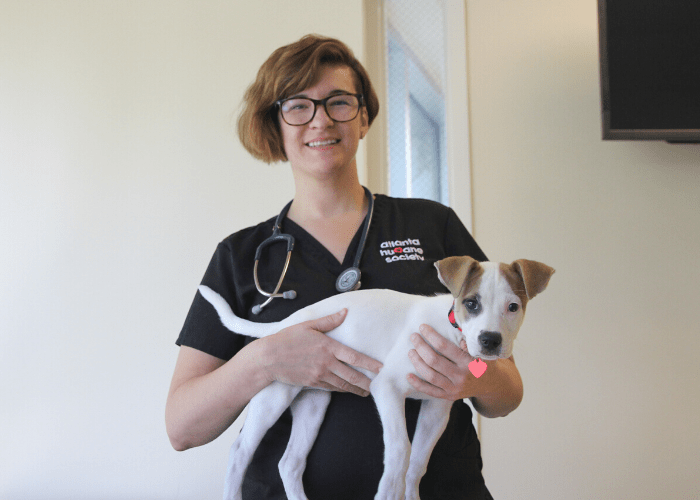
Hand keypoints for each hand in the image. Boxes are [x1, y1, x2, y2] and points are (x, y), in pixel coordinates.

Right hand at [258, 309, 382, 396]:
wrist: (268, 358)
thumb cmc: (287, 338)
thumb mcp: (308, 325)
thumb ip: (329, 320)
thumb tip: (345, 311)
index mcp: (328, 346)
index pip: (354, 357)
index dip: (370, 364)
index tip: (381, 369)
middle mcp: (326, 362)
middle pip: (352, 375)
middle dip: (367, 382)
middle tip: (379, 386)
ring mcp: (319, 375)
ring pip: (343, 385)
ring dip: (356, 389)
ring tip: (366, 392)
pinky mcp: (312, 383)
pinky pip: (331, 387)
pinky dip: (342, 389)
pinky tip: (348, 390)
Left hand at [406, 324, 480, 400]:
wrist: (491, 385)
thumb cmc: (484, 363)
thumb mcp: (483, 351)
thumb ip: (470, 343)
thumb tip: (458, 332)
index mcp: (468, 362)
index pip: (445, 347)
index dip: (432, 336)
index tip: (423, 327)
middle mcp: (460, 376)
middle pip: (434, 361)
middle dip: (421, 347)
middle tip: (413, 337)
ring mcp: (453, 388)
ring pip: (430, 376)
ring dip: (417, 362)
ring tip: (411, 352)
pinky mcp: (448, 396)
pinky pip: (430, 391)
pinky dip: (418, 384)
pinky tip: (408, 375)